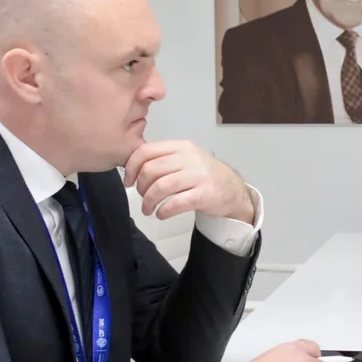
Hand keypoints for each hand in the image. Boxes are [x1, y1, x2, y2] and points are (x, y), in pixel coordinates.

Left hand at [124, 140, 255, 222]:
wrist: (233, 190)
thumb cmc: (204, 176)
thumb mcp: (186, 159)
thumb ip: (164, 159)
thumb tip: (132, 167)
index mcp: (181, 146)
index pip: (146, 150)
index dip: (131, 167)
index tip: (128, 181)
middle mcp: (190, 158)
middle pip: (150, 170)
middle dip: (140, 187)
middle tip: (143, 197)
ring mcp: (199, 176)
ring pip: (160, 187)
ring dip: (148, 201)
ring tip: (148, 209)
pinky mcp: (204, 195)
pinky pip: (175, 203)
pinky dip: (163, 211)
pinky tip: (161, 214)